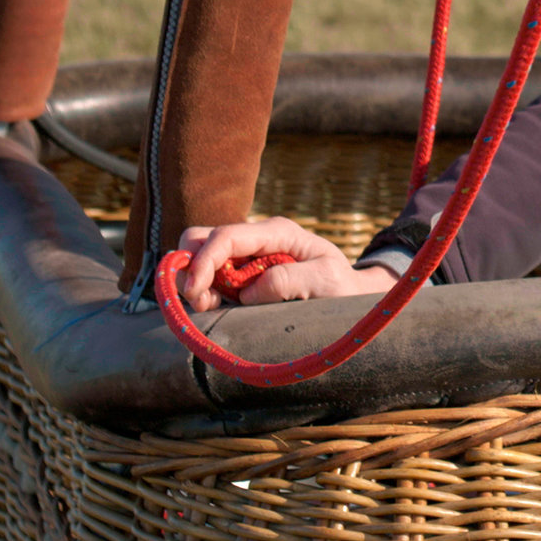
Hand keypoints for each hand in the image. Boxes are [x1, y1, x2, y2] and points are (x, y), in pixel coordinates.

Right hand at [173, 217, 402, 312]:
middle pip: (201, 238)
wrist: (349, 295)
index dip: (204, 260)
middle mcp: (255, 239)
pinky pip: (207, 278)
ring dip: (194, 282)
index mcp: (276, 232)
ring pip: (197, 257)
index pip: (227, 236)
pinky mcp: (239, 276)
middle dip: (191, 267)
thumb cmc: (341, 285)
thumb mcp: (325, 280)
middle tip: (201, 301)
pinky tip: (216, 308)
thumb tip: (248, 292)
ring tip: (210, 306)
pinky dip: (202, 293)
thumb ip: (289, 280)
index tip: (196, 292)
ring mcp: (244, 256)